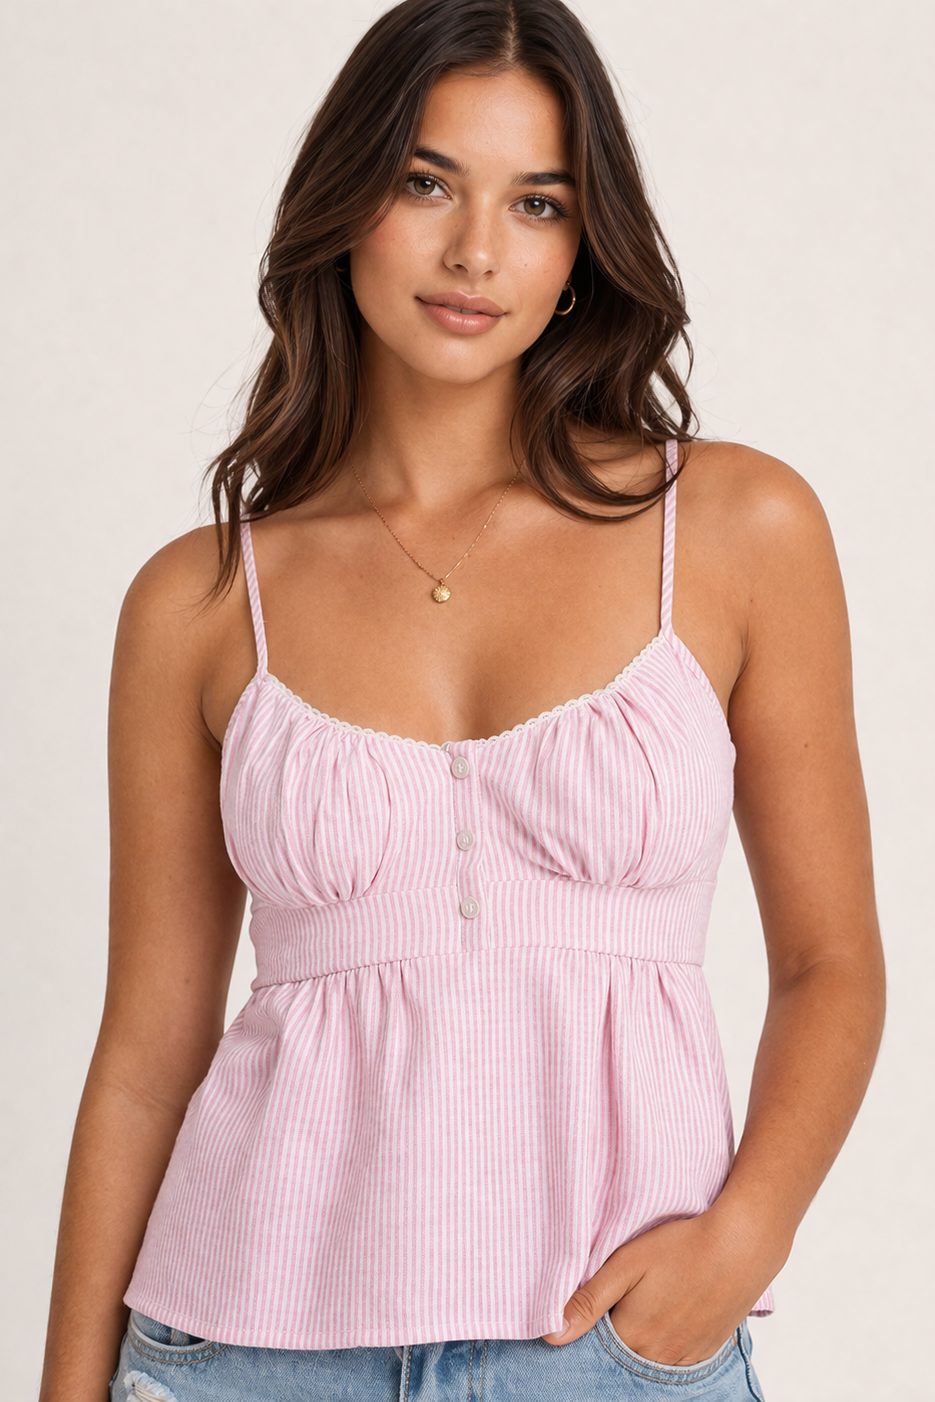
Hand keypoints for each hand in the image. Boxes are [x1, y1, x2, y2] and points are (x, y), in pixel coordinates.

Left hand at [541, 1210, 772, 1364]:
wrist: (743, 1244)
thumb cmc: (682, 1246)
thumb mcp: (627, 1264)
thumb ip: (588, 1301)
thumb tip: (550, 1336)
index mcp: (633, 1336)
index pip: (595, 1347)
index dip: (589, 1326)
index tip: (594, 1305)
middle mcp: (659, 1358)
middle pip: (623, 1356)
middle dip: (615, 1332)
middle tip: (625, 1297)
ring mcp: (687, 1358)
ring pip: (650, 1359)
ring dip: (643, 1339)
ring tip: (649, 1302)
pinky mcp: (708, 1350)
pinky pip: (677, 1358)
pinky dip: (668, 1341)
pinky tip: (671, 1312)